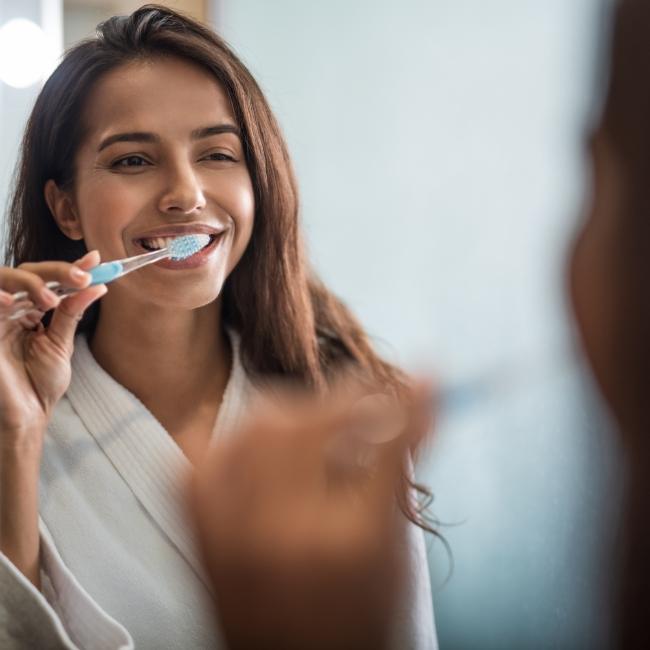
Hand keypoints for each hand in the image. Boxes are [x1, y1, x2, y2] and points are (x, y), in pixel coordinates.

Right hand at [0, 251, 106, 446]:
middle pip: (26, 272)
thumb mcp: (60, 344)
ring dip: (29, 283)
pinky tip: (12, 302)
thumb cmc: (40, 384)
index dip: (69, 268)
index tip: (96, 260)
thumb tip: (98, 285)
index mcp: (31, 310)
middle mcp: (11, 309)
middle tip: (82, 278)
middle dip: (56, 271)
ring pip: (3, 279)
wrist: (26, 415)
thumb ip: (72, 313)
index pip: (48, 280)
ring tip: (51, 299)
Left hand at [191, 380, 431, 649]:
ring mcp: (231, 530)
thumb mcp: (394, 554)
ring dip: (296, 412)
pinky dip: (240, 436)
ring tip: (319, 423)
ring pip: (257, 427)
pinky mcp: (200, 526)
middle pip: (311, 425)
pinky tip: (268, 444)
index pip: (386, 447)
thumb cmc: (356, 616)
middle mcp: (283, 534)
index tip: (429, 376)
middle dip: (346, 400)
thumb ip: (399, 475)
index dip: (410, 404)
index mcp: (349, 546)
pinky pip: (209, 452)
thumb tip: (419, 404)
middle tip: (365, 402)